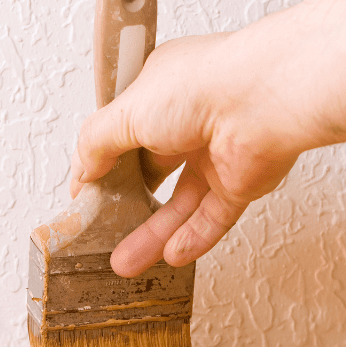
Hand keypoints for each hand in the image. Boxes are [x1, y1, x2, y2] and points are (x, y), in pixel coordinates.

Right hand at [69, 31, 311, 277]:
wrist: (264, 102)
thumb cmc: (203, 85)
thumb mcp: (126, 111)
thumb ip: (96, 144)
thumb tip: (81, 171)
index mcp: (163, 91)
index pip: (126, 131)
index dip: (105, 162)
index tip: (87, 192)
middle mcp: (191, 121)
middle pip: (153, 172)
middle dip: (127, 204)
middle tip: (104, 229)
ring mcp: (218, 153)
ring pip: (180, 203)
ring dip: (152, 232)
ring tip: (124, 260)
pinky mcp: (242, 182)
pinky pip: (213, 218)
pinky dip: (192, 238)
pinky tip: (169, 255)